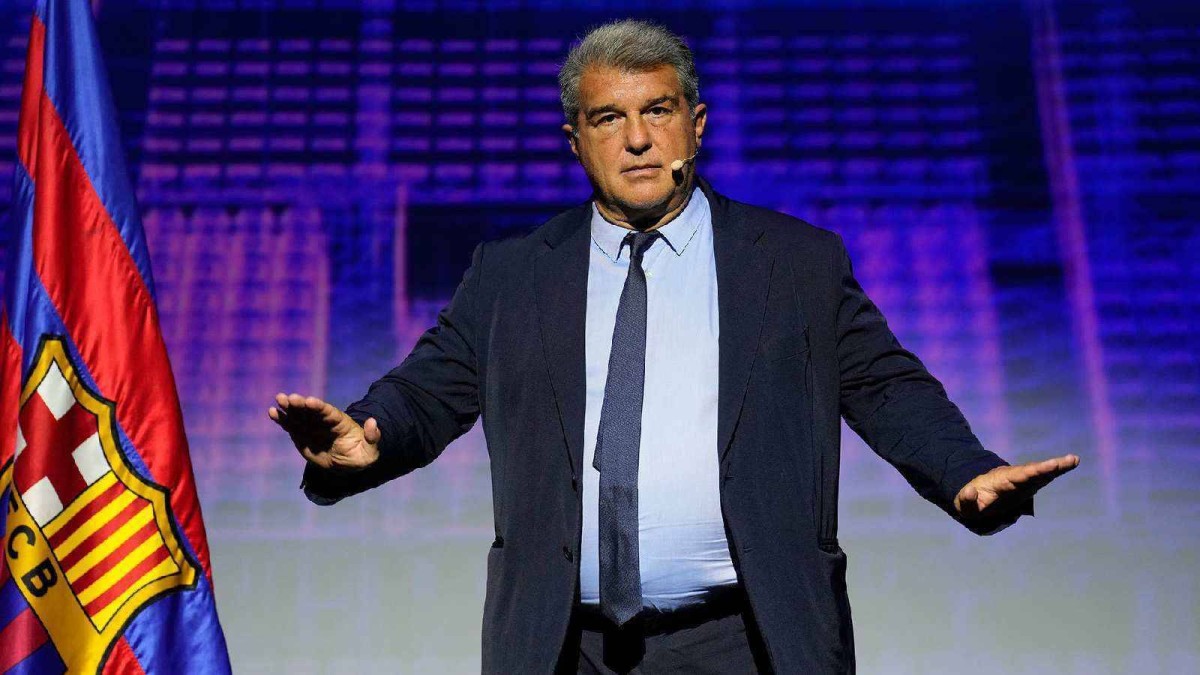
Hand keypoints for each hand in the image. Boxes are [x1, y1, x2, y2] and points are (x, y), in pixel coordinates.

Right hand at [268, 392, 380, 471]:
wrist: (348, 463)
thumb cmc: (361, 454)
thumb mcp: (371, 450)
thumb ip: (373, 436)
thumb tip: (373, 422)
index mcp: (340, 422)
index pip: (328, 412)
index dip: (319, 406)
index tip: (309, 401)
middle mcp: (323, 421)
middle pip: (310, 410)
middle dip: (300, 404)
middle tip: (289, 398)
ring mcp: (311, 427)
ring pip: (298, 415)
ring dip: (288, 407)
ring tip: (278, 399)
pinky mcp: (301, 435)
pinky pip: (290, 426)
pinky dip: (281, 419)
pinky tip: (272, 412)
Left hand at [955, 454, 1079, 520]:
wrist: (975, 497)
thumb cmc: (970, 503)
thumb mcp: (964, 504)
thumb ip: (966, 500)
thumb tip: (970, 492)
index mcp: (1001, 481)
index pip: (1018, 476)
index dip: (1032, 472)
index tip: (1046, 467)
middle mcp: (1014, 477)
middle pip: (1034, 471)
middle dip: (1049, 467)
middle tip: (1068, 460)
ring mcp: (1023, 480)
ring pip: (1042, 472)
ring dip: (1057, 466)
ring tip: (1074, 460)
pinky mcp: (1029, 485)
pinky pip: (1045, 477)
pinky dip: (1057, 471)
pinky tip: (1072, 463)